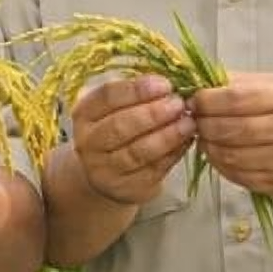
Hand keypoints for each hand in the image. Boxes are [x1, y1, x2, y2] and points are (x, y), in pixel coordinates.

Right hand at [70, 75, 194, 205]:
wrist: (106, 174)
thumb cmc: (116, 130)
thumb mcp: (116, 108)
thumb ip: (137, 95)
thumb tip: (169, 83)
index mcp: (85, 114)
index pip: (107, 97)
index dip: (137, 89)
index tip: (164, 84)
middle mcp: (89, 143)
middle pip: (120, 126)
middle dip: (153, 113)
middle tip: (178, 104)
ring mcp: (105, 169)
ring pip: (138, 151)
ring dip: (167, 136)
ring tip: (188, 123)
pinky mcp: (127, 188)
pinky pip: (153, 169)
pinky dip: (172, 154)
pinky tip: (186, 142)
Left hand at [189, 72, 272, 199]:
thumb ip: (243, 83)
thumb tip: (204, 80)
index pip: (232, 99)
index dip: (205, 100)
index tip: (195, 100)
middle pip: (226, 130)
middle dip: (202, 125)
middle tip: (195, 120)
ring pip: (229, 157)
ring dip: (208, 148)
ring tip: (206, 138)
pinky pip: (240, 178)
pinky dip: (222, 166)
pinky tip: (221, 155)